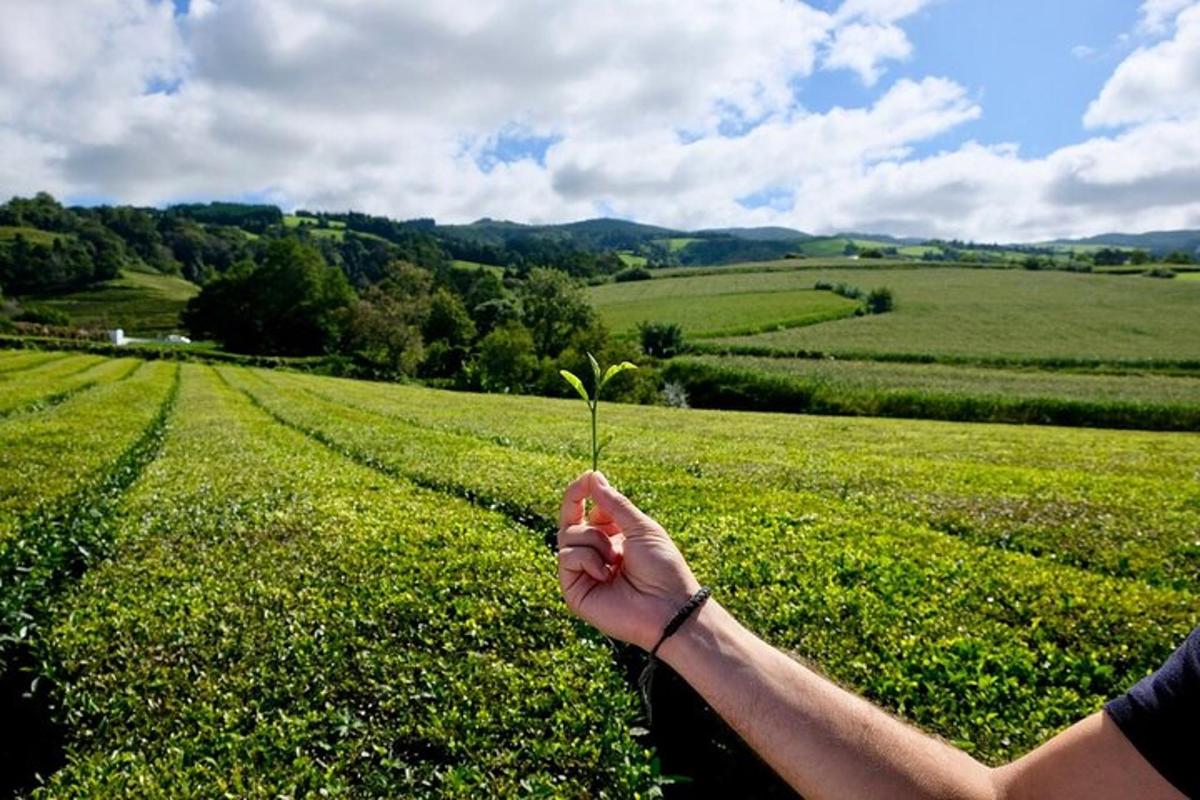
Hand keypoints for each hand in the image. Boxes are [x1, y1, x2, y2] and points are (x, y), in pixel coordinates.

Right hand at [557, 470, 700, 650]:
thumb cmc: (662, 568)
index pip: (586, 512)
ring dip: (593, 539)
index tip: (586, 478)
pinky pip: (567, 556)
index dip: (580, 493)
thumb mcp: (641, 528)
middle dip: (577, 505)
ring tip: (616, 559)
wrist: (668, 606)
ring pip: (567, 536)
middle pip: (570, 521)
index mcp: (613, 539)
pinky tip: (607, 574)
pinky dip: (587, 558)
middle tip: (585, 492)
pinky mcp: (574, 590)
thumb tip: (592, 477)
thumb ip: (614, 504)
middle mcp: (596, 554)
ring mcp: (584, 573)